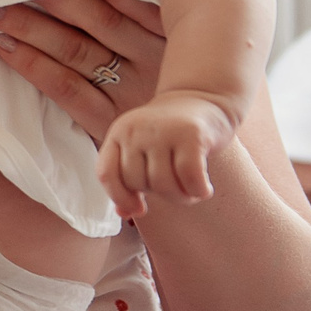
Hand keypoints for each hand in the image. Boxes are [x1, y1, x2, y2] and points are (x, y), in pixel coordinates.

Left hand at [0, 0, 164, 141]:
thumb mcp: (175, 48)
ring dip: (29, 26)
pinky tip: (5, 47)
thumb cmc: (174, 87)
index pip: (134, 0)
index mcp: (171, 35)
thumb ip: (147, 14)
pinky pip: (64, 88)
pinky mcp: (108, 122)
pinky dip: (32, 65)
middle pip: (98, 20)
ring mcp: (130, 92)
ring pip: (73, 50)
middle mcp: (153, 60)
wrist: (187, 151)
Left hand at [100, 91, 237, 211]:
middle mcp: (136, 130)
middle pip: (138, 183)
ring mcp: (162, 131)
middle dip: (158, 195)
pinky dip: (198, 191)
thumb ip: (128, 178)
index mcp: (119, 133)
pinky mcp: (191, 135)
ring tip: (190, 188)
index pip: (106, 174)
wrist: (202, 96)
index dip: (120, 198)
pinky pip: (190, 179)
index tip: (139, 209)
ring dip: (181, 197)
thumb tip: (125, 214)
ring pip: (163, 185)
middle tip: (175, 186)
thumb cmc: (169, 132)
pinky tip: (204, 189)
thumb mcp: (141, 148)